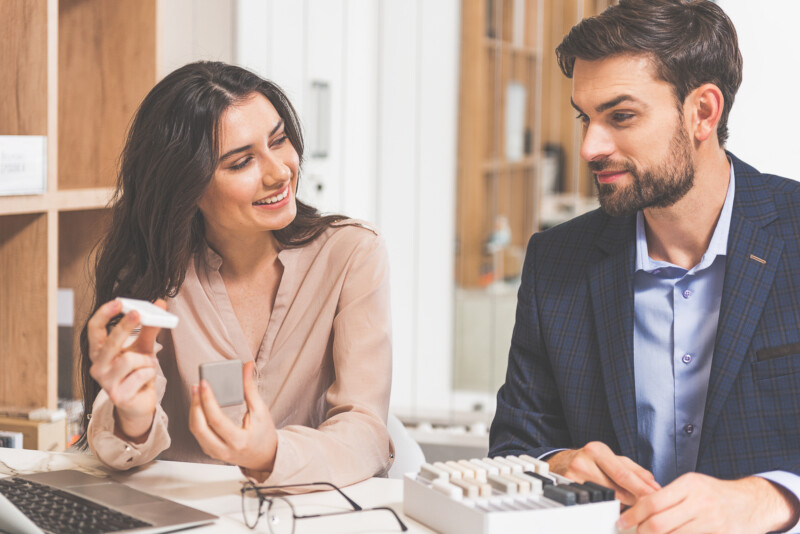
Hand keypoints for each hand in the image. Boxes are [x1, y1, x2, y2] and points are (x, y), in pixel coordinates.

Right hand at [88, 299, 162, 441]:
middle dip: (124, 327)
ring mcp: (105, 383)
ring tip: (147, 365)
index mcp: (100, 352)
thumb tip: (160, 304)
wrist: (140, 402)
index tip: (118, 302)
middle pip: (109, 342)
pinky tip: (146, 379)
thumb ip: (150, 327)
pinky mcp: (117, 396)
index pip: (94, 329)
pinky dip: (149, 373)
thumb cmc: (137, 372)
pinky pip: (140, 375)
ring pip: (129, 360)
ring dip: (146, 360)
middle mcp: (98, 366)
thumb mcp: (144, 347)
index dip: (104, 314)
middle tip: (138, 314)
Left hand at [189, 361, 277, 472]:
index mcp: (238, 441)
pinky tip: (199, 405)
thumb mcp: (261, 411)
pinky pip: (198, 434)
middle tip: (196, 386)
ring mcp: (215, 452)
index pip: (216, 420)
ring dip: (194, 410)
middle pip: (200, 427)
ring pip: (195, 431)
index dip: (208, 400)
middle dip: (195, 404)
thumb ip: (250, 388)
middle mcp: (224, 449)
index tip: (204, 383)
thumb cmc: (264, 434)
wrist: (265, 456)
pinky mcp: (210, 451)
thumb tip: (247, 366)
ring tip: (196, 392)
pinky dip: (197, 418)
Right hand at [547, 441, 659, 505]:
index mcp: (596, 450)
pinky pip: (594, 503)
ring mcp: (572, 477)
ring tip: (629, 505)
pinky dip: (607, 506)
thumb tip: (654, 485)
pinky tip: (612, 506)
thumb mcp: (613, 458)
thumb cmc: (591, 460)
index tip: (655, 496)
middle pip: (615, 489)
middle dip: (634, 499)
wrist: (561, 462)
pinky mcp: (567, 491)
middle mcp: (582, 462)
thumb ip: (635, 470)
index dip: (640, 487)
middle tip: (647, 506)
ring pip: (605, 498)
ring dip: (621, 504)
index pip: (623, 473)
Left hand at [618, 473, 799, 532]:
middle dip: (641, 531)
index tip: (622, 521)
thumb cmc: (716, 494)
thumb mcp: (693, 485)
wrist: (751, 503)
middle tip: (633, 532)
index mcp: (689, 485)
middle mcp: (700, 503)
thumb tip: (638, 507)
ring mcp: (711, 522)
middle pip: (659, 523)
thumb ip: (668, 495)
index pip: (652, 502)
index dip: (633, 515)